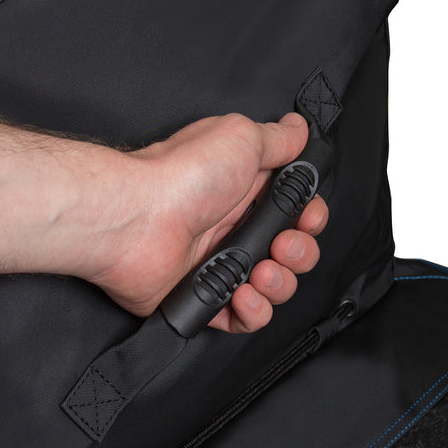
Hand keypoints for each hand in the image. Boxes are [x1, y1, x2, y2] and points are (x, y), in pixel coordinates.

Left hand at [82, 112, 328, 332]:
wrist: (137, 217)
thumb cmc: (183, 175)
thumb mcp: (240, 137)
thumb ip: (277, 139)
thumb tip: (298, 128)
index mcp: (247, 193)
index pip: (296, 213)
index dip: (311, 219)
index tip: (308, 217)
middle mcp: (235, 228)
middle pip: (291, 253)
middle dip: (300, 253)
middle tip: (282, 245)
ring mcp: (220, 264)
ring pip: (273, 288)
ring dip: (280, 283)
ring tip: (261, 272)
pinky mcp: (205, 297)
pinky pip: (243, 319)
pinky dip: (253, 312)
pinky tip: (243, 294)